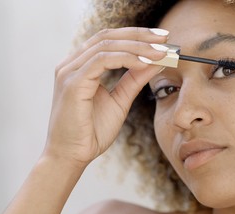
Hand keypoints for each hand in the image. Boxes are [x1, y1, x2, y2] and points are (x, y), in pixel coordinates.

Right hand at [43, 27, 167, 166]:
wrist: (72, 157)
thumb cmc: (91, 133)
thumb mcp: (120, 101)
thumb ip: (135, 80)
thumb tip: (157, 60)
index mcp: (79, 66)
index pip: (108, 39)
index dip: (135, 35)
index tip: (161, 38)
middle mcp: (71, 64)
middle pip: (107, 36)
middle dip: (139, 35)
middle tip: (165, 38)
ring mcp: (69, 71)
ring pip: (106, 45)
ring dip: (137, 46)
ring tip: (160, 52)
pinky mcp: (72, 82)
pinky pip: (102, 60)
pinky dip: (126, 59)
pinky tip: (144, 64)